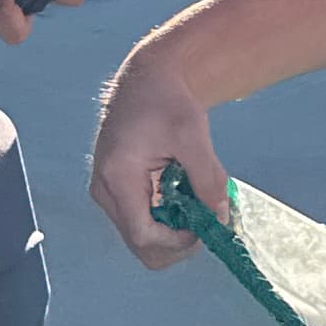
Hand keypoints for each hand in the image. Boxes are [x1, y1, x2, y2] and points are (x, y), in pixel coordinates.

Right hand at [89, 53, 226, 266]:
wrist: (146, 81)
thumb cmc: (167, 101)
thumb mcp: (193, 135)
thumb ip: (208, 179)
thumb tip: (220, 219)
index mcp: (117, 176)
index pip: (143, 234)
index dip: (177, 242)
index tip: (204, 228)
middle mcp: (105, 190)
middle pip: (140, 244)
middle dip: (177, 243)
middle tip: (206, 223)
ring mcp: (107, 194)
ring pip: (141, 238)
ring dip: (173, 233)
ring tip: (196, 206)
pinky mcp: (116, 192)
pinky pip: (141, 222)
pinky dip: (166, 221)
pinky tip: (184, 199)